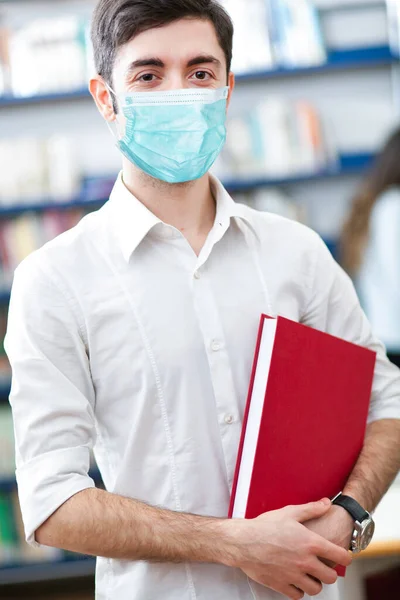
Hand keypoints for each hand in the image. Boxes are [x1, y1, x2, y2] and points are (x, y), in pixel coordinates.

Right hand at [223, 499, 351, 599]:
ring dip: (314, 582)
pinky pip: (298, 595)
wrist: (243, 541)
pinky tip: (295, 580)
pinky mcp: (282, 585)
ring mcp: (294, 576)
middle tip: (323, 566)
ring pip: (316, 589)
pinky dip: (299, 590)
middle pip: (330, 577)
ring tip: (309, 574)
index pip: (340, 556)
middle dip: (329, 572)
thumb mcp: (290, 512)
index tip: (343, 556)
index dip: (345, 557)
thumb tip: (327, 503)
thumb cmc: (265, 526)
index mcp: (310, 543)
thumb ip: (311, 509)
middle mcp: (305, 562)